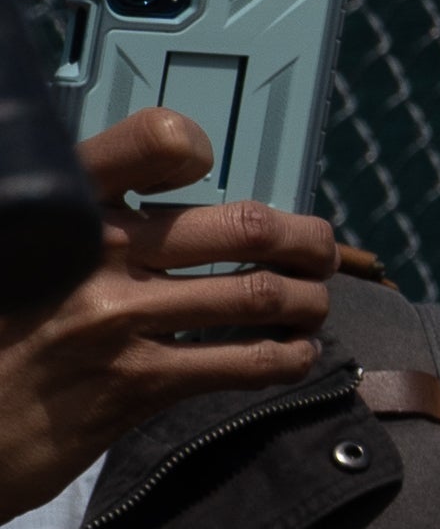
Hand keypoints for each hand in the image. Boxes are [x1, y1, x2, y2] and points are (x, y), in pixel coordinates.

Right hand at [0, 115, 335, 521]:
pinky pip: (242, 363)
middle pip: (243, 227)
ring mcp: (117, 321)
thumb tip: (186, 210)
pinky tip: (295, 355)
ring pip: (257, 295)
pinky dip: (288, 358)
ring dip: (307, 301)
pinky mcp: (134, 385)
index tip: (213, 173)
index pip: (148, 143)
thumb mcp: (33, 260)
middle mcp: (96, 254)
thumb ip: (95, 225)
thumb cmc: (9, 336)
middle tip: (320, 255)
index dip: (192, 147)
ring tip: (314, 305)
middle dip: (304, 241)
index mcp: (69, 211)